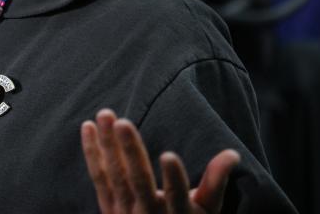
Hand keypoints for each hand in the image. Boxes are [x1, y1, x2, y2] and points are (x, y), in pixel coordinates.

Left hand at [81, 109, 239, 213]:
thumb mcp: (206, 210)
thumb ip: (215, 181)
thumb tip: (232, 153)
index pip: (177, 195)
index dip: (174, 177)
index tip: (168, 155)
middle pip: (138, 181)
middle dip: (130, 152)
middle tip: (122, 122)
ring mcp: (124, 210)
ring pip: (114, 174)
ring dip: (107, 144)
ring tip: (105, 114)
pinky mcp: (107, 205)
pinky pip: (98, 176)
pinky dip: (91, 152)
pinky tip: (88, 126)